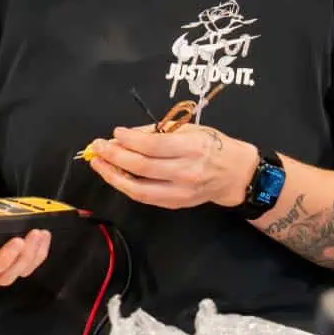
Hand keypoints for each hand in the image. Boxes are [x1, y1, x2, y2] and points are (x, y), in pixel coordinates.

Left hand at [88, 124, 257, 208]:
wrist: (235, 174)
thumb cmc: (213, 145)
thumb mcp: (190, 129)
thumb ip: (158, 132)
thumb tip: (126, 136)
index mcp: (192, 148)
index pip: (153, 146)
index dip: (129, 140)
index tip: (115, 133)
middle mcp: (186, 172)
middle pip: (142, 167)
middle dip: (115, 156)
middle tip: (97, 146)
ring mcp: (180, 192)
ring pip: (139, 188)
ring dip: (114, 176)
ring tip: (99, 164)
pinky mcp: (175, 204)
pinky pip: (145, 197)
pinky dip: (126, 186)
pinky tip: (115, 176)